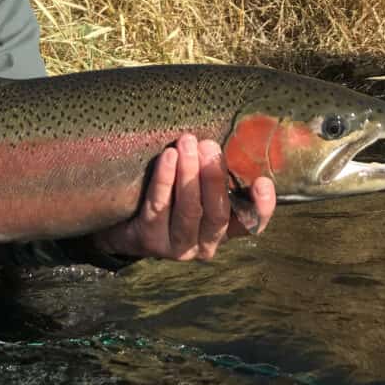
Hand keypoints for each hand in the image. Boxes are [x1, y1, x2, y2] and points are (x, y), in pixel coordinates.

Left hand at [91, 133, 275, 260]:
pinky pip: (159, 206)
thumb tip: (221, 138)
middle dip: (214, 177)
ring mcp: (176, 247)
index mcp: (221, 232)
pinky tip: (168, 157)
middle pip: (217, 214)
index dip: (261, 207)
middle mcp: (204, 245)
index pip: (250, 225)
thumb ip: (211, 175)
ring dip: (189, 175)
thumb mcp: (194, 191)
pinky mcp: (149, 240)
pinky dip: (165, 179)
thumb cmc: (167, 198)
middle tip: (209, 146)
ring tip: (188, 143)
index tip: (263, 181)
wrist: (120, 224)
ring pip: (189, 211)